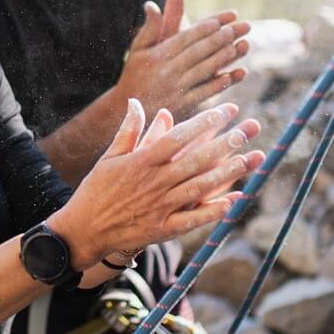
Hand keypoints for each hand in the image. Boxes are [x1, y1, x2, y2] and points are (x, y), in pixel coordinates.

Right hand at [54, 100, 263, 265]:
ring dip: (227, 173)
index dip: (205, 123)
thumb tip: (136, 102)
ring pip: (200, 187)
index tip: (227, 111)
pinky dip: (213, 211)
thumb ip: (128, 130)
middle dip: (225, 143)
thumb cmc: (96, 191)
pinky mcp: (162, 229)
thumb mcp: (109, 157)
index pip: (179, 136)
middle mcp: (154, 182)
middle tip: (249, 130)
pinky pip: (192, 220)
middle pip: (196, 160)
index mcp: (142, 161)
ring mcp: (160, 207)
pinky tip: (234, 201)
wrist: (82, 231)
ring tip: (251, 159)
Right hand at [116, 0, 250, 120]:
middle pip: (199, 50)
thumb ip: (149, 28)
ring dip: (224, 57)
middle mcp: (168, 70)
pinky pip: (203, 92)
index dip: (206, 27)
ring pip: (204, 69)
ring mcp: (176, 88)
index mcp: (158, 54)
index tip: (223, 19)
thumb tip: (151, 5)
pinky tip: (232, 75)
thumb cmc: (135, 75)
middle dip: (221, 38)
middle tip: (240, 27)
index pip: (187, 37)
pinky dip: (218, 84)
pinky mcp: (182, 105)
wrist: (126, 109)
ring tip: (241, 45)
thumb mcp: (138, 50)